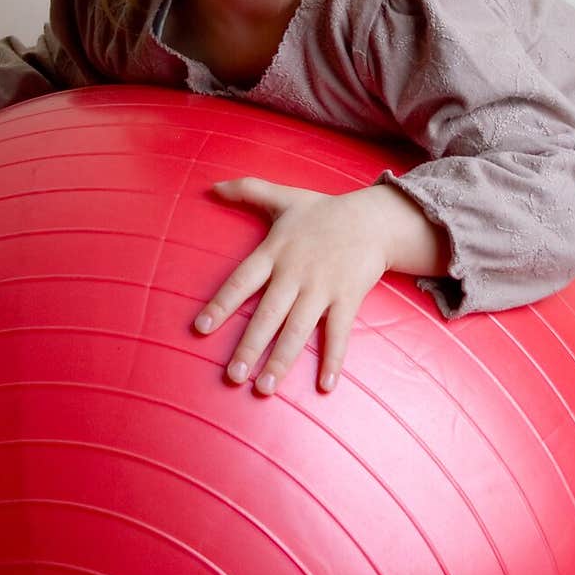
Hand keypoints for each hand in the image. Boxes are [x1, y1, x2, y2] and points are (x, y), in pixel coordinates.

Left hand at [193, 178, 446, 396]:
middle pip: (268, 315)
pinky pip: (339, 334)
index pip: (241, 281)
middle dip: (249, 347)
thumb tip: (210, 186)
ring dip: (282, 360)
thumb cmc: (323, 212)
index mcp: (275, 252)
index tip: (200, 328)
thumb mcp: (284, 196)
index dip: (221, 304)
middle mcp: (295, 274)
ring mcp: (322, 288)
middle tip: (233, 376)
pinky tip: (325, 387)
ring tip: (265, 389)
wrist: (374, 218)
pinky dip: (334, 360)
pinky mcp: (348, 299)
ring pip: (298, 330)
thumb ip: (247, 189)